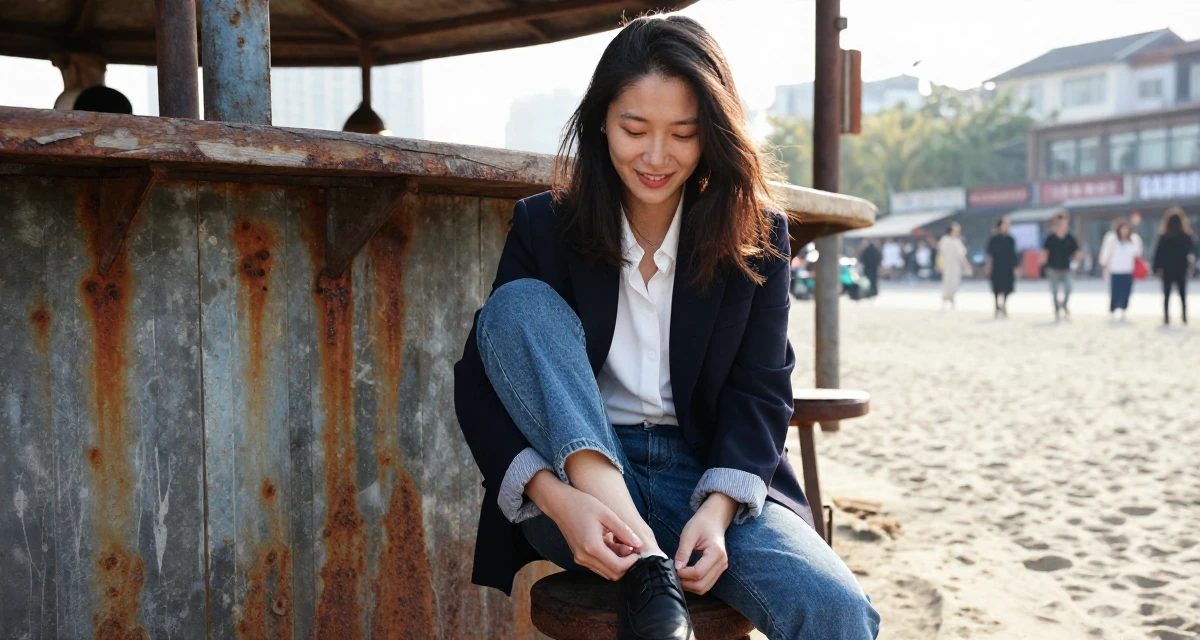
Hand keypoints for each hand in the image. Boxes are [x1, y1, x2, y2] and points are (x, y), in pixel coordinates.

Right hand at [527, 470, 642, 579]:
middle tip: (629, 545)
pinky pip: (598, 566)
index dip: (632, 561)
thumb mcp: (607, 514)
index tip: (637, 549)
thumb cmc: (583, 504)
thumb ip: (624, 531)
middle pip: (613, 574)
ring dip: (617, 562)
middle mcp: (584, 557)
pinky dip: (608, 559)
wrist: (560, 503)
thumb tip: (639, 545)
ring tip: (618, 542)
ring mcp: (580, 558)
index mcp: (592, 547)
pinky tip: (609, 542)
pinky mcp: (579, 557)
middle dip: (625, 563)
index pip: (618, 567)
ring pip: (606, 572)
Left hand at [674, 493, 735, 593]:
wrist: (714, 519)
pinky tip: (685, 576)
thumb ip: (683, 552)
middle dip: (685, 583)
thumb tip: (676, 568)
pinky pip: (706, 584)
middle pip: (702, 585)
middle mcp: (722, 563)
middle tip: (673, 575)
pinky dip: (694, 584)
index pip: (698, 572)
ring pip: (704, 588)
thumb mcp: (688, 534)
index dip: (683, 574)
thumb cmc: (701, 523)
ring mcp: (722, 568)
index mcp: (716, 552)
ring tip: (678, 576)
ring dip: (689, 586)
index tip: (673, 568)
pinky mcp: (718, 570)